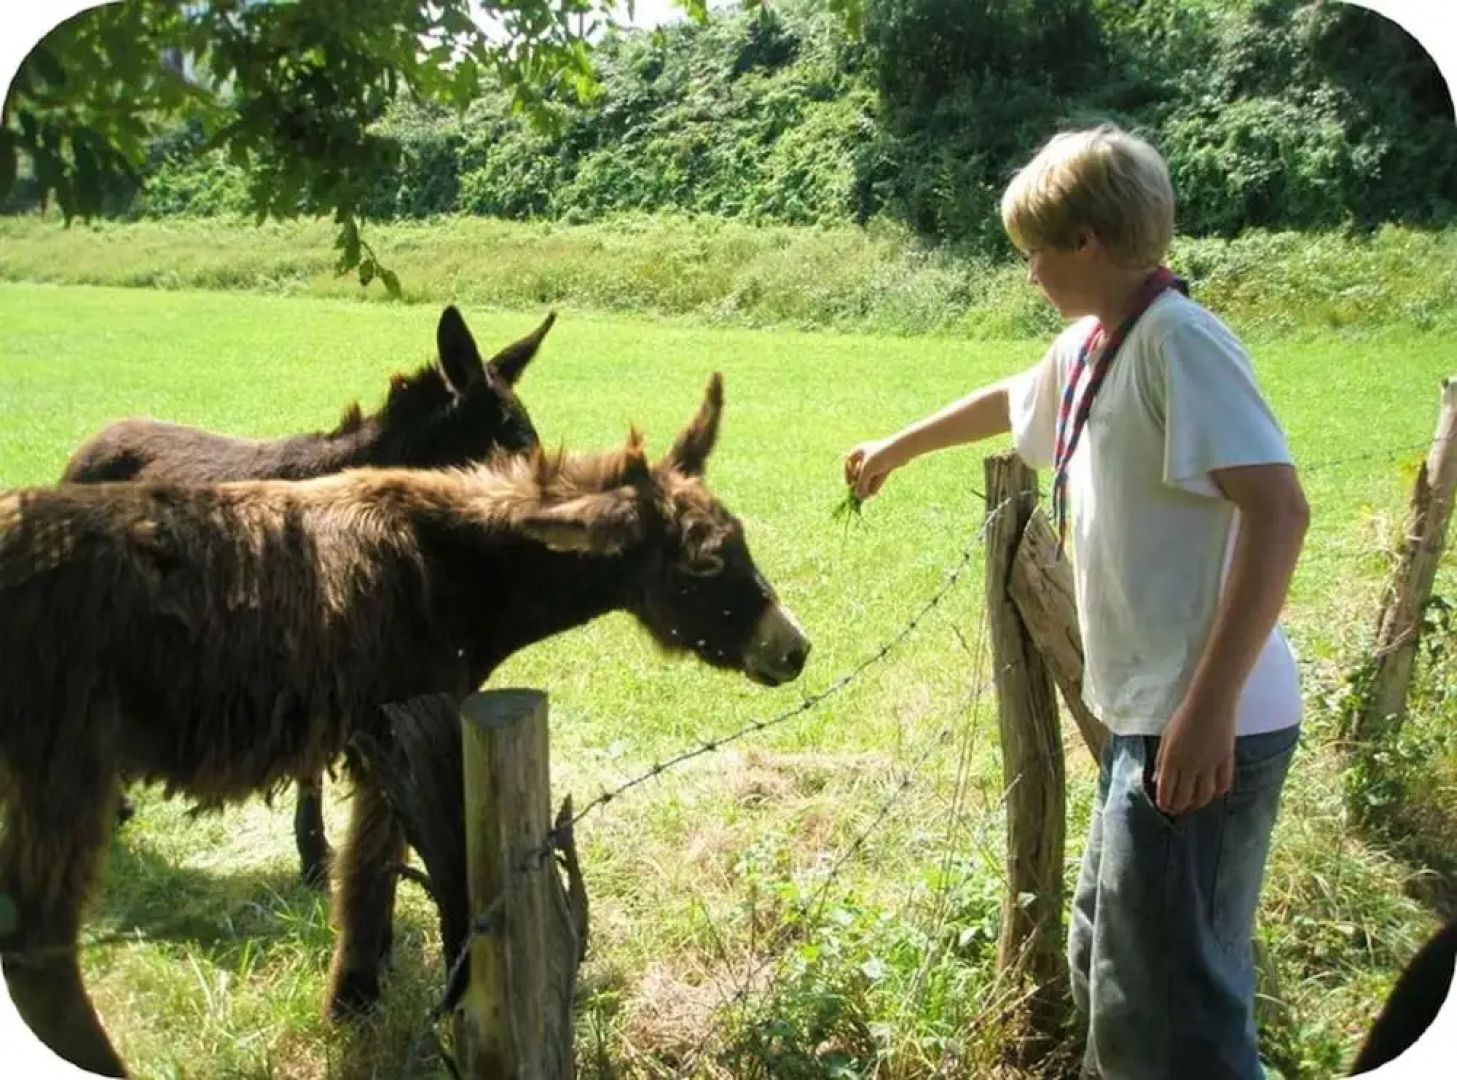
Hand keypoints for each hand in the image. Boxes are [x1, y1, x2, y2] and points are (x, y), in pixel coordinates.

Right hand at [843, 437, 902, 500]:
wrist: (899, 450)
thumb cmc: (879, 457)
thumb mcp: (866, 471)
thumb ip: (861, 484)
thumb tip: (858, 497)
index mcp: (859, 452)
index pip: (848, 464)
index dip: (848, 476)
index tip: (850, 486)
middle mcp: (867, 455)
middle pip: (860, 472)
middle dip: (859, 484)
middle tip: (859, 495)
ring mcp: (877, 461)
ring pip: (869, 475)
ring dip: (867, 486)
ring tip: (867, 496)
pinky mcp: (886, 466)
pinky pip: (878, 477)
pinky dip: (875, 484)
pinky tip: (873, 493)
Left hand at [1153, 693, 1236, 814]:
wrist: (1211, 702)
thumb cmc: (1184, 717)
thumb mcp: (1166, 737)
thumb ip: (1161, 760)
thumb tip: (1157, 780)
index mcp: (1171, 758)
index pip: (1165, 790)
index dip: (1164, 802)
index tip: (1163, 807)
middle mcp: (1190, 765)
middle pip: (1184, 797)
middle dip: (1178, 807)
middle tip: (1176, 810)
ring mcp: (1209, 764)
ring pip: (1204, 796)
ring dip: (1196, 804)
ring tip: (1192, 806)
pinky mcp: (1226, 761)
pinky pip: (1223, 785)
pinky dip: (1216, 793)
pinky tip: (1211, 794)